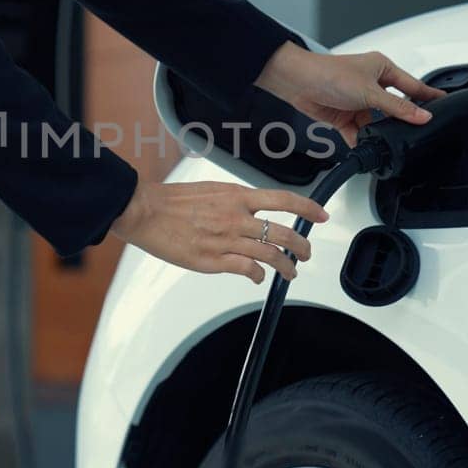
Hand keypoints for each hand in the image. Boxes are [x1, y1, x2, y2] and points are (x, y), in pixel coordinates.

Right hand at [108, 180, 328, 283]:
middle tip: (305, 253)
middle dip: (301, 246)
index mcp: (236, 196)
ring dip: (285, 266)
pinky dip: (258, 276)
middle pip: (283, 233)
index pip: (283, 199)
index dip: (307, 208)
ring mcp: (226, 240)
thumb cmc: (172, 200)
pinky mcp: (213, 260)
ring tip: (290, 271)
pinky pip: (248, 270)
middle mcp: (236, 217)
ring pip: (270, 255)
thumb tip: (250, 209)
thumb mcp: (211, 190)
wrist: (145, 211)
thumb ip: (234, 201)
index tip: (321, 215)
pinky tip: (258, 278)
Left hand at [255, 43, 448, 145]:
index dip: (428, 96)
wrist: (298, 82)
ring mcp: (358, 101)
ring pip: (377, 122)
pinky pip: (359, 132)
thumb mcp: (370, 92)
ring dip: (379, 131)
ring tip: (386, 140)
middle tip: (414, 132)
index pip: (412, 85)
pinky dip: (362, 139)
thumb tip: (422, 116)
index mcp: (382, 69)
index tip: (444, 103)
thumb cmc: (330, 73)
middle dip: (400, 120)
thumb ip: (397, 107)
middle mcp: (371, 84)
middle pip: (395, 107)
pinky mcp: (345, 116)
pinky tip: (367, 146)